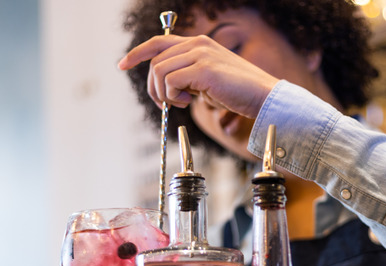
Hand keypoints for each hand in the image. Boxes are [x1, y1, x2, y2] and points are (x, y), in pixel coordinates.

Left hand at [118, 35, 278, 118]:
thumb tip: (166, 86)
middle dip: (153, 85)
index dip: (137, 53)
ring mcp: (200, 54)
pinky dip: (173, 96)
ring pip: (159, 70)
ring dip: (163, 92)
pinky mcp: (204, 69)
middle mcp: (197, 44)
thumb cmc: (238, 92)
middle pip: (155, 60)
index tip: (122, 64)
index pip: (158, 42)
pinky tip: (189, 102)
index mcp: (198, 43)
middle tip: (166, 103)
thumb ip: (187, 76)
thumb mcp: (207, 80)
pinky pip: (171, 81)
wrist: (263, 96)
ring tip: (181, 103)